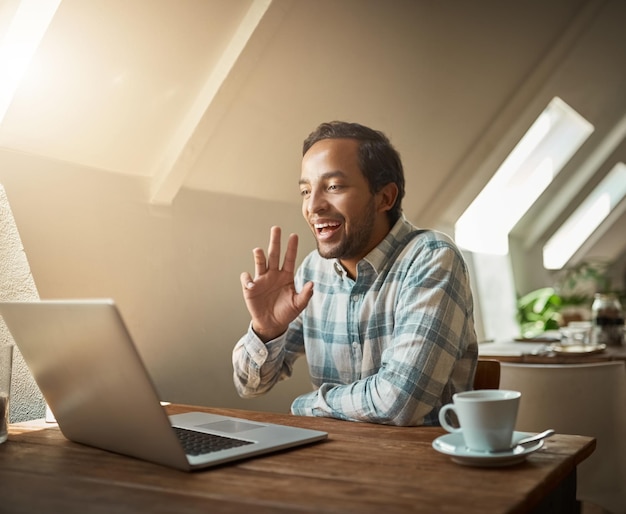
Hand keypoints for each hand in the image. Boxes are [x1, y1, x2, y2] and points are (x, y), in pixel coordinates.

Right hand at [240, 226, 313, 341]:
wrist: (272, 324)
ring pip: (260, 262)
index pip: (289, 259)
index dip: (292, 248)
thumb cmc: (286, 313)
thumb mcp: (298, 305)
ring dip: (259, 256)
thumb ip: (306, 295)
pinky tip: (251, 284)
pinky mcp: (250, 288)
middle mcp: (273, 274)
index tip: (294, 236)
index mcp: (286, 276)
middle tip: (276, 228)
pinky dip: (247, 279)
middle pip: (274, 254)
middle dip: (275, 241)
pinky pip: (247, 279)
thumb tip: (312, 283)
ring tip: (258, 251)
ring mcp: (261, 279)